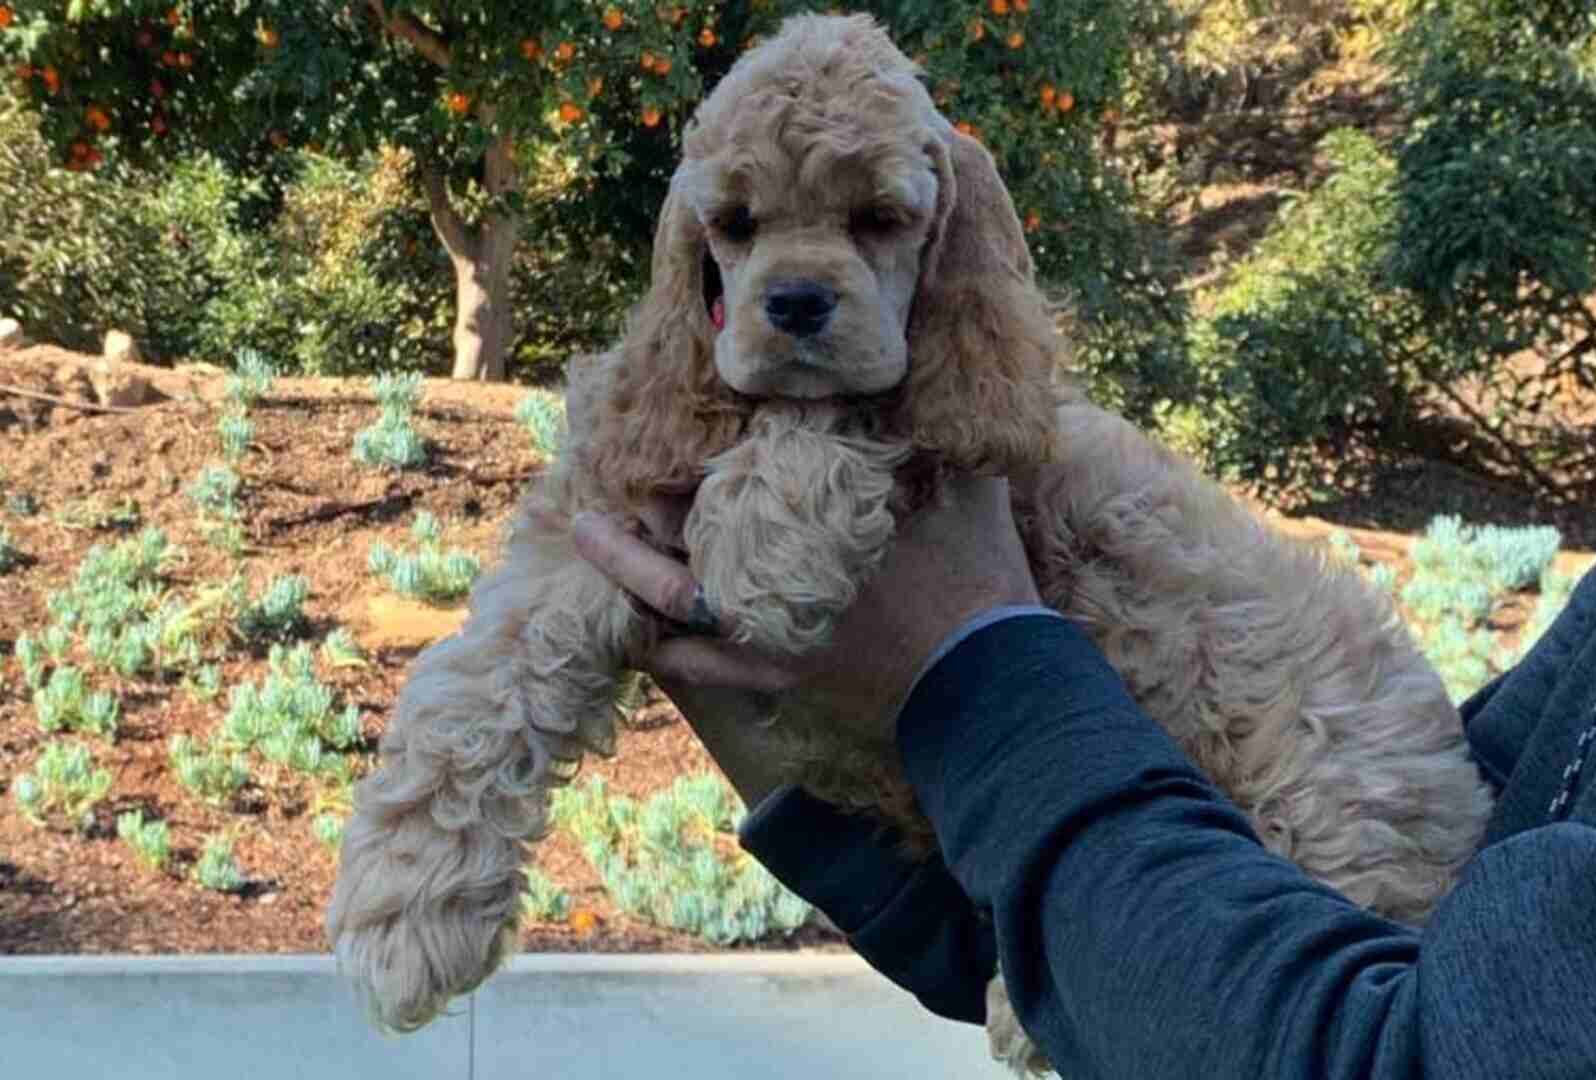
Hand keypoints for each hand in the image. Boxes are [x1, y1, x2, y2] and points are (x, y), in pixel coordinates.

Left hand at [572, 474, 1038, 745]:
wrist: (992, 674)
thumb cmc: (981, 576)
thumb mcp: (970, 486)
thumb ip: (941, 431)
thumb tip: (934, 372)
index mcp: (819, 516)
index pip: (737, 471)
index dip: (695, 451)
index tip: (662, 429)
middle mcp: (782, 570)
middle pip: (687, 530)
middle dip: (644, 506)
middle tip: (600, 482)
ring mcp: (776, 628)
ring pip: (678, 599)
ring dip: (631, 567)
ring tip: (589, 536)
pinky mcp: (786, 674)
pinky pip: (711, 669)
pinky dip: (674, 653)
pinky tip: (645, 642)